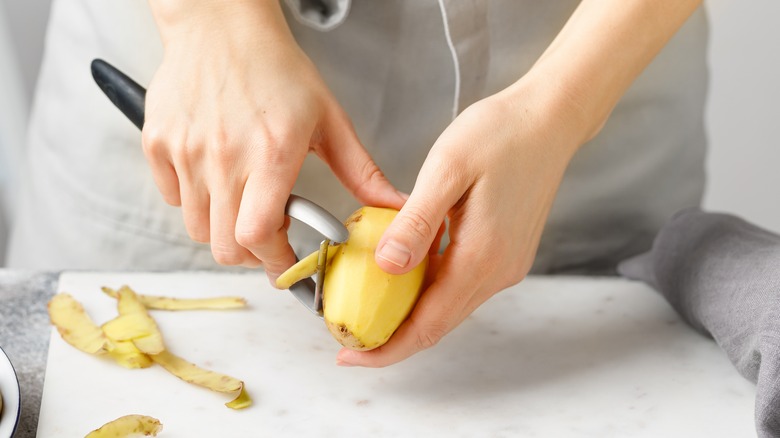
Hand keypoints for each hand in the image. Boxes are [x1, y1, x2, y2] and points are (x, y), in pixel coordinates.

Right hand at [143, 1, 404, 280]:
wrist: (222, 26)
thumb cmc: (276, 68)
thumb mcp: (330, 120)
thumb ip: (362, 172)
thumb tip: (393, 206)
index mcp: (271, 153)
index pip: (258, 236)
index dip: (274, 263)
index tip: (288, 266)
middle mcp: (223, 156)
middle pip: (224, 245)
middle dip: (251, 253)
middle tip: (268, 237)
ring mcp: (185, 151)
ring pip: (196, 228)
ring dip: (222, 229)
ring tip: (244, 202)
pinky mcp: (158, 143)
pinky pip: (171, 197)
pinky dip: (193, 200)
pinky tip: (216, 177)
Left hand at [333, 0, 702, 366]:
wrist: (550, 118)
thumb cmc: (500, 134)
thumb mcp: (448, 169)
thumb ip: (417, 222)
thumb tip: (386, 267)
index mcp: (482, 257)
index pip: (428, 324)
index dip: (386, 348)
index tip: (348, 357)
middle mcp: (499, 271)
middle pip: (438, 325)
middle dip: (392, 340)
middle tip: (348, 340)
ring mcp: (506, 264)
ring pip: (450, 306)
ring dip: (409, 316)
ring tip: (368, 310)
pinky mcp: (507, 251)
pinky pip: (461, 284)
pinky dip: (430, 291)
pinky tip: (404, 275)